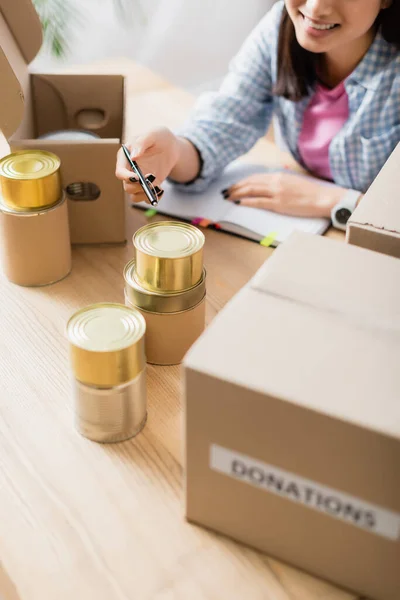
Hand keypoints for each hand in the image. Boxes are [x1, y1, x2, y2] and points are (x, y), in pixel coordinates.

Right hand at [116, 127, 179, 202]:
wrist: (171, 147)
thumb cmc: (159, 137)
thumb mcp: (152, 135)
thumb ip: (141, 143)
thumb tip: (133, 157)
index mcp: (125, 157)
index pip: (120, 172)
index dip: (126, 177)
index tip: (138, 177)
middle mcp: (129, 171)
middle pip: (127, 187)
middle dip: (139, 187)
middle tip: (152, 178)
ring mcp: (138, 180)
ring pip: (134, 197)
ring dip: (146, 195)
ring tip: (157, 186)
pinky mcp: (147, 187)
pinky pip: (146, 199)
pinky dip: (154, 198)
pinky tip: (161, 190)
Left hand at [223, 171, 345, 217]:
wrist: (322, 198)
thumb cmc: (310, 191)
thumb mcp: (294, 180)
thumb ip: (281, 179)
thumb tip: (272, 179)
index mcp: (279, 175)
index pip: (255, 177)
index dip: (242, 181)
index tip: (233, 185)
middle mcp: (276, 181)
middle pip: (250, 182)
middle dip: (235, 187)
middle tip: (225, 191)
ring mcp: (276, 192)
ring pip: (251, 191)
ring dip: (237, 194)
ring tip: (228, 197)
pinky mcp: (279, 204)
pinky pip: (258, 202)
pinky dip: (246, 202)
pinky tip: (238, 203)